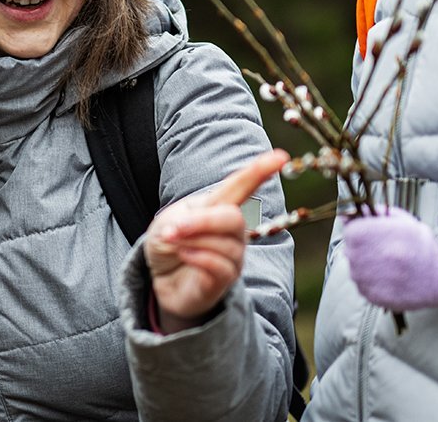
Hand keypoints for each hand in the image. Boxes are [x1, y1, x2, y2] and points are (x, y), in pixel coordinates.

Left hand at [144, 149, 288, 332]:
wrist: (157, 278)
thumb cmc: (167, 243)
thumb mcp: (168, 222)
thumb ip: (189, 221)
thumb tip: (200, 228)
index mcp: (218, 206)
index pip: (243, 186)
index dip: (261, 170)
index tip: (280, 157)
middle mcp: (232, 230)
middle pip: (234, 219)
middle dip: (202, 222)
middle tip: (174, 228)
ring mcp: (232, 255)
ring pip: (227, 244)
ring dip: (194, 242)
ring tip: (175, 244)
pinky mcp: (225, 280)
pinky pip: (222, 267)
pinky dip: (198, 257)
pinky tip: (184, 255)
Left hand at [342, 206, 437, 310]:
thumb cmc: (421, 244)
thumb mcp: (400, 219)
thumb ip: (373, 214)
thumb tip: (348, 214)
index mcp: (367, 234)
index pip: (349, 230)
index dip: (361, 230)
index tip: (373, 234)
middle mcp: (363, 257)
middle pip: (350, 250)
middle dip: (364, 249)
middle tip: (386, 250)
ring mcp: (366, 279)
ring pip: (355, 270)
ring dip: (367, 267)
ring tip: (391, 265)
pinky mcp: (373, 297)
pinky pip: (363, 287)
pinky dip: (373, 283)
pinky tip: (391, 278)